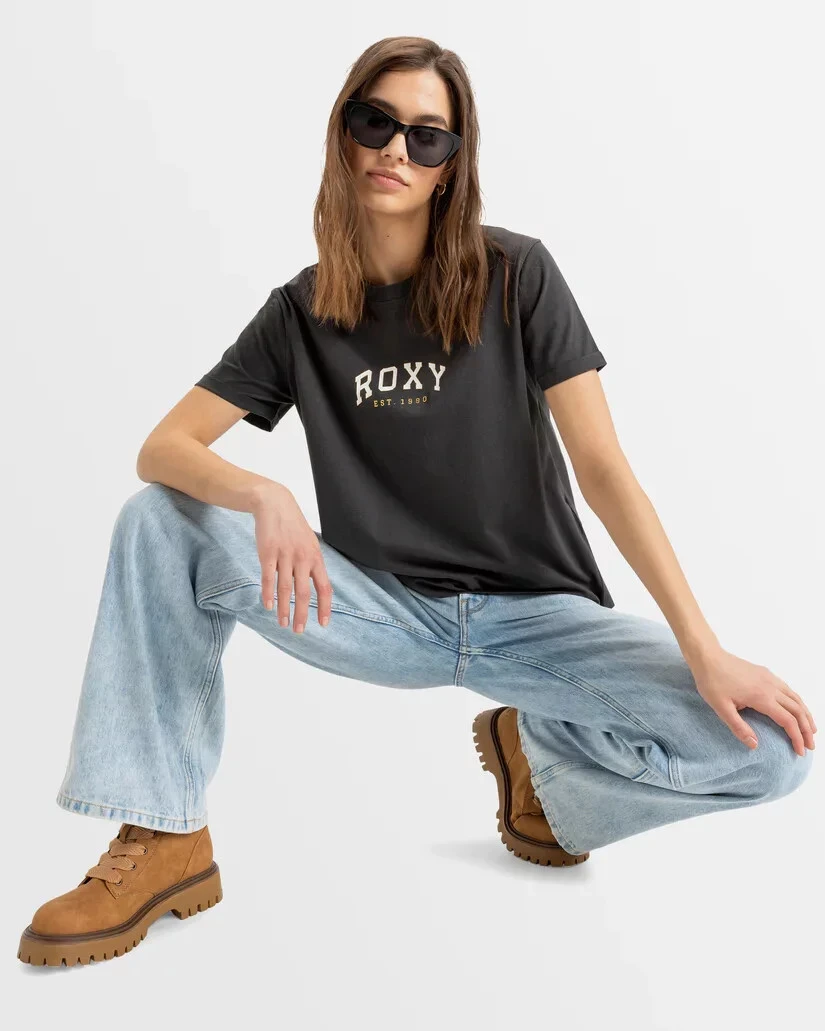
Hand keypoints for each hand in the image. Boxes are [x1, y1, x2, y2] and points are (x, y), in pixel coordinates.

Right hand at [251, 484, 332, 632]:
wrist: (275, 504)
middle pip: (304, 592)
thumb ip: (312, 565)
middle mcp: (303, 558)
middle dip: (302, 614)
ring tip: (283, 624)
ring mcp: (285, 555)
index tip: (323, 624)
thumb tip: (315, 588)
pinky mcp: (268, 552)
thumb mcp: (309, 544)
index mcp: (315, 558)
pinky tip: (268, 606)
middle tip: (299, 631)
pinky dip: (268, 593)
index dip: (325, 607)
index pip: (324, 587)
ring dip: (284, 609)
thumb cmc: (293, 527)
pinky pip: (268, 577)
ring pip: (285, 588)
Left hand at [689, 647, 816, 755]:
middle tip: (810, 746)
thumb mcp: (721, 708)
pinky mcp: (765, 673)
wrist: (708, 657)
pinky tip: (796, 708)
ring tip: (811, 730)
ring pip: (796, 698)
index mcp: (762, 697)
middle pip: (797, 710)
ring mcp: (770, 678)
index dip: (796, 738)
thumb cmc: (711, 682)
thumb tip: (755, 745)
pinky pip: (788, 689)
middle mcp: (771, 687)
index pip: (787, 721)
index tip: (800, 752)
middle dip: (806, 729)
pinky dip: (798, 702)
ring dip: (806, 715)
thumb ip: (739, 727)